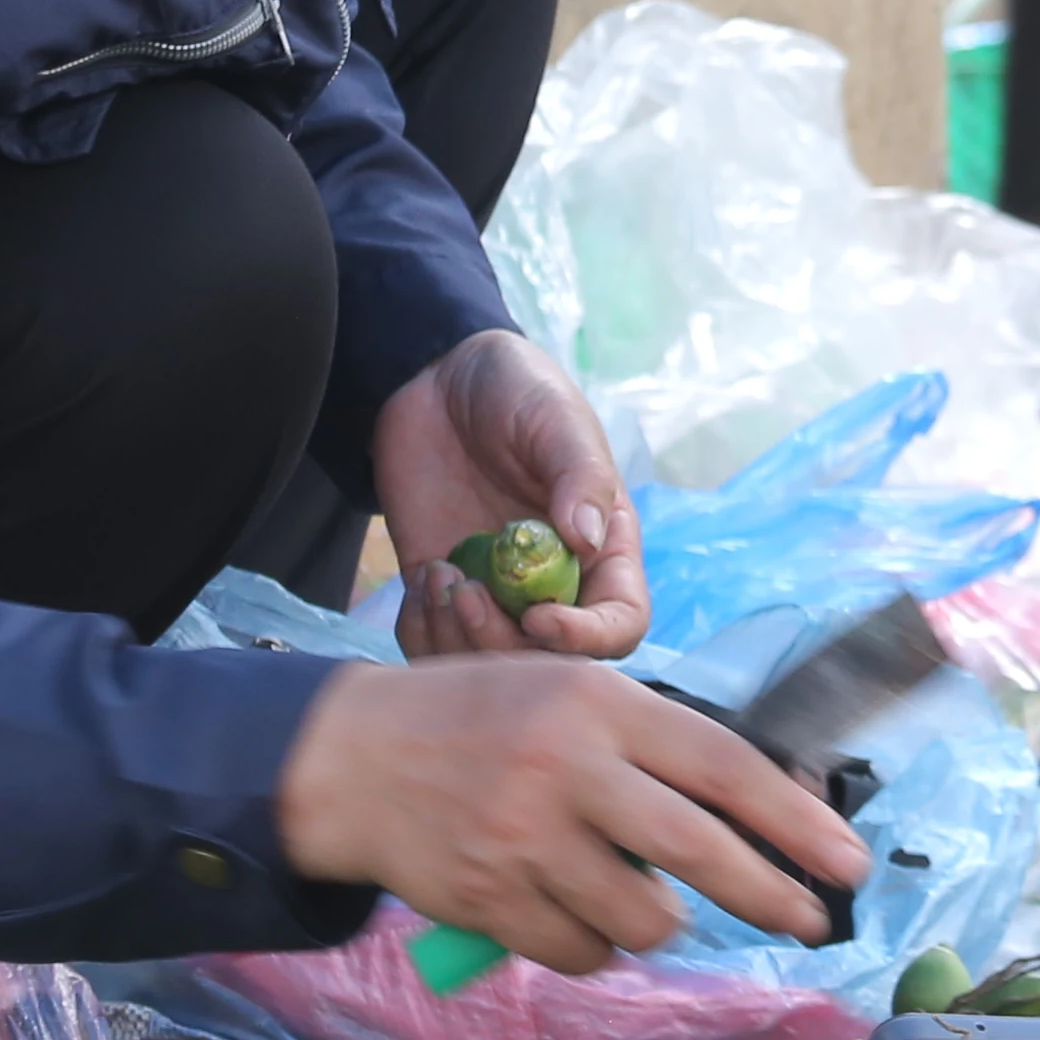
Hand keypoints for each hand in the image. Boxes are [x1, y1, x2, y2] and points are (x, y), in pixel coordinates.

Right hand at [272, 657, 864, 974]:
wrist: (354, 756)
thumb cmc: (487, 721)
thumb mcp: (574, 695)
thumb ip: (657, 746)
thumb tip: (768, 815)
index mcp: (602, 705)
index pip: (723, 766)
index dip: (795, 822)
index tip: (847, 861)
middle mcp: (567, 768)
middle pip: (698, 851)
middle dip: (770, 896)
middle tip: (811, 922)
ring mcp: (524, 839)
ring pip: (644, 918)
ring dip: (659, 919)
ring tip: (629, 889)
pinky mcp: (488, 899)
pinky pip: (583, 952)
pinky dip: (595, 944)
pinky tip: (570, 908)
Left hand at [377, 330, 650, 659]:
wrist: (439, 374)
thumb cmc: (517, 388)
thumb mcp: (555, 418)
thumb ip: (578, 474)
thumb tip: (588, 538)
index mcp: (602, 547)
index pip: (619, 623)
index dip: (586, 638)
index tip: (537, 616)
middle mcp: (554, 581)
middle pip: (550, 661)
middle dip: (505, 647)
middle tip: (469, 593)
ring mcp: (497, 590)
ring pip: (488, 664)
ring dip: (458, 641)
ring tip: (439, 578)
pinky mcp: (444, 587)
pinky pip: (435, 644)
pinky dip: (422, 632)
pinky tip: (421, 580)